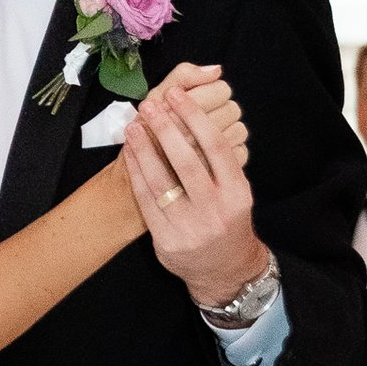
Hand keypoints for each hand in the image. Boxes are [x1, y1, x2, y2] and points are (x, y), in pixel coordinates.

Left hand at [122, 62, 261, 308]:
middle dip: (166, 129)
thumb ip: (220, 159)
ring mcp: (191, 227)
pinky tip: (129, 155)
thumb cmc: (226, 219)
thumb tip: (196, 115)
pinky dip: (136, 175)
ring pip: (162, 182)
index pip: (217, 147)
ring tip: (132, 126)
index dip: (196, 118)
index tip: (178, 95)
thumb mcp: (235, 191)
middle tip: (150, 104)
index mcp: (237, 191)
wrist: (224, 270)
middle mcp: (216, 209)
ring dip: (144, 150)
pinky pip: (147, 202)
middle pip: (188, 162)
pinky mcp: (167, 240)